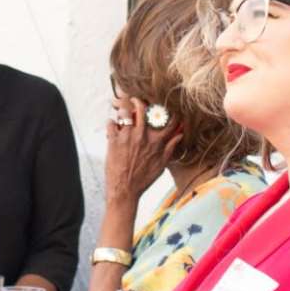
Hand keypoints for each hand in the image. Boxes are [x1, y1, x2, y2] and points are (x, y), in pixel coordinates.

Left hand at [104, 90, 163, 215]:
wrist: (124, 190)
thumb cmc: (143, 180)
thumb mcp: (161, 165)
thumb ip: (170, 148)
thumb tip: (179, 136)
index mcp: (156, 141)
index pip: (167, 121)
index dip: (168, 112)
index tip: (165, 108)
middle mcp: (142, 135)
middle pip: (143, 109)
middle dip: (139, 102)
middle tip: (135, 100)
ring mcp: (127, 136)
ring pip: (124, 112)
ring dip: (123, 112)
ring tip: (121, 113)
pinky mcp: (114, 140)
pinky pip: (111, 123)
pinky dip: (111, 124)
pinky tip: (113, 127)